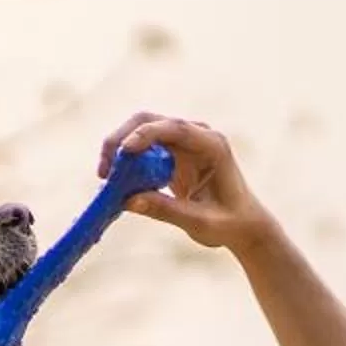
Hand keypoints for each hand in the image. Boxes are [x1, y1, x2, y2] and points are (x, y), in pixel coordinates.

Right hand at [100, 112, 277, 251]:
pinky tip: (116, 184)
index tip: (123, 151)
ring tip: (106, 179)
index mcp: (212, 145)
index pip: (176, 128)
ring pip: (141, 131)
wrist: (242, 224)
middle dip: (122, 139)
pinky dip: (126, 163)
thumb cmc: (229, 223)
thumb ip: (167, 210)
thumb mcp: (199, 222)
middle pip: (151, 121)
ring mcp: (183, 142)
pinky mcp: (172, 154)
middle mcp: (197, 136)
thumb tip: (128, 201)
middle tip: (103, 171)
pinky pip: (142, 150)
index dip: (146, 135)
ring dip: (119, 150)